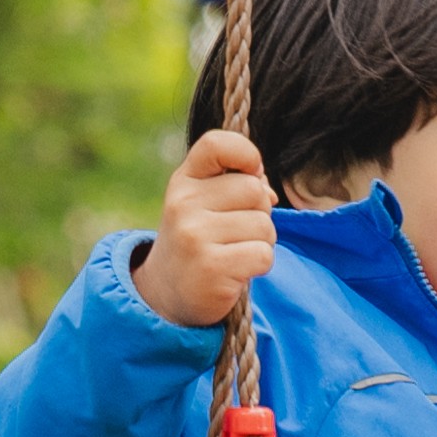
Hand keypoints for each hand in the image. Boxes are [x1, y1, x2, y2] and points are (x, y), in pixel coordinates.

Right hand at [135, 128, 278, 330]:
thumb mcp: (204, 202)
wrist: (167, 292)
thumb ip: (236, 184)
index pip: (218, 144)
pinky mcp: (211, 267)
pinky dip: (259, 265)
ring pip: (264, 225)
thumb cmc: (198, 239)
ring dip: (261, 241)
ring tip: (234, 251)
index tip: (251, 173)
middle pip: (255, 190)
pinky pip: (263, 255)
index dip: (246, 154)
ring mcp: (195, 236)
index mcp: (184, 181)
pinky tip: (236, 270)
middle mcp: (184, 204)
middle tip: (237, 231)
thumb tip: (269, 194)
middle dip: (259, 212)